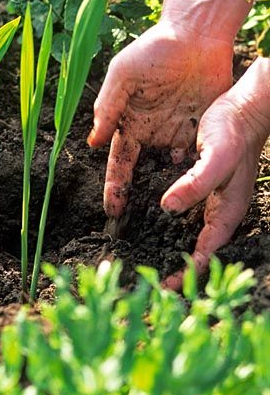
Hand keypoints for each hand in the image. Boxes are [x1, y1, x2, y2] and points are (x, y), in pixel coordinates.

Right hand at [87, 21, 232, 219]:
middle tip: (138, 228)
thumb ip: (108, 107)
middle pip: (143, 173)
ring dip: (168, 190)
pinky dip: (194, 174)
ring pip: (169, 170)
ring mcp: (176, 130)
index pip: (119, 161)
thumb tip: (94, 142)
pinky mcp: (200, 126)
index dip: (115, 186)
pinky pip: (196, 157)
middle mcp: (150, 131)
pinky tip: (194, 192)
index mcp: (128, 121)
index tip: (112, 212)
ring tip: (168, 218)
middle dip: (138, 199)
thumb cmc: (153, 50)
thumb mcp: (123, 75)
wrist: (196, 35)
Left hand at [162, 58, 269, 289]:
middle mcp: (218, 208)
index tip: (169, 287)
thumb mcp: (215, 157)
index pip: (206, 251)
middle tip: (156, 282)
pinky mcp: (201, 182)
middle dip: (181, 267)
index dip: (189, 272)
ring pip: (191, 231)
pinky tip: (152, 221)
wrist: (243, 106)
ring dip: (173, 245)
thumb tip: (167, 208)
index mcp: (226, 210)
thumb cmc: (234, 131)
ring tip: (150, 258)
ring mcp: (211, 196)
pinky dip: (170, 221)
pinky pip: (185, 209)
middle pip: (199, 247)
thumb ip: (195, 184)